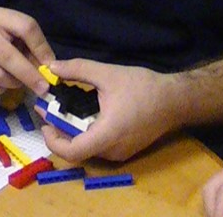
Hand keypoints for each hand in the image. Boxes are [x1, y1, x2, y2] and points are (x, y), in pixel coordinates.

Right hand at [0, 7, 54, 96]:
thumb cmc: (0, 37)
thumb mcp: (17, 34)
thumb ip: (34, 49)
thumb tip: (50, 70)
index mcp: (0, 17)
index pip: (26, 27)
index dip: (41, 48)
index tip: (51, 66)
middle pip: (8, 56)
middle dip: (29, 75)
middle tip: (43, 88)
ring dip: (13, 83)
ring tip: (17, 81)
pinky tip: (0, 83)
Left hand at [37, 59, 179, 162]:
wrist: (176, 100)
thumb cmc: (144, 87)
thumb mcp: (108, 74)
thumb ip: (78, 70)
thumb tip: (51, 68)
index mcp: (107, 135)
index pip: (72, 152)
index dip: (53, 141)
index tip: (45, 121)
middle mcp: (112, 150)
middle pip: (77, 149)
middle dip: (60, 131)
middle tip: (51, 109)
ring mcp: (120, 154)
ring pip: (88, 148)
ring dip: (74, 132)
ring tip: (65, 109)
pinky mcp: (126, 151)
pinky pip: (100, 147)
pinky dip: (88, 134)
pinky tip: (86, 115)